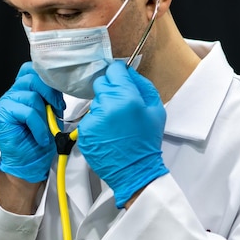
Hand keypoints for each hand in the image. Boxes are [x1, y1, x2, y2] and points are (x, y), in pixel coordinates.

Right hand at [0, 61, 64, 182]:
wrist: (29, 162)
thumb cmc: (40, 139)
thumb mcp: (52, 113)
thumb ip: (53, 98)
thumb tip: (64, 87)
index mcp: (25, 88)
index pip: (33, 69)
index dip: (48, 77)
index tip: (61, 92)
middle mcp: (14, 92)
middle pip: (32, 77)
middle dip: (50, 93)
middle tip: (59, 108)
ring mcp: (7, 101)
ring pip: (32, 96)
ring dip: (44, 114)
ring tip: (47, 128)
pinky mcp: (4, 113)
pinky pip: (27, 112)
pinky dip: (38, 126)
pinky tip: (41, 137)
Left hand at [77, 61, 168, 207]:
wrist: (135, 170)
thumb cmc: (147, 141)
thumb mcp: (155, 109)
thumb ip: (142, 85)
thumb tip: (129, 72)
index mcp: (126, 97)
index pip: (114, 70)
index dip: (119, 73)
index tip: (121, 78)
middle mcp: (107, 105)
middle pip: (101, 83)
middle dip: (111, 90)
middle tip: (121, 105)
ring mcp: (93, 118)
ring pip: (95, 101)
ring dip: (104, 107)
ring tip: (116, 123)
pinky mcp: (84, 131)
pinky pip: (89, 118)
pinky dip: (97, 122)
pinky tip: (108, 133)